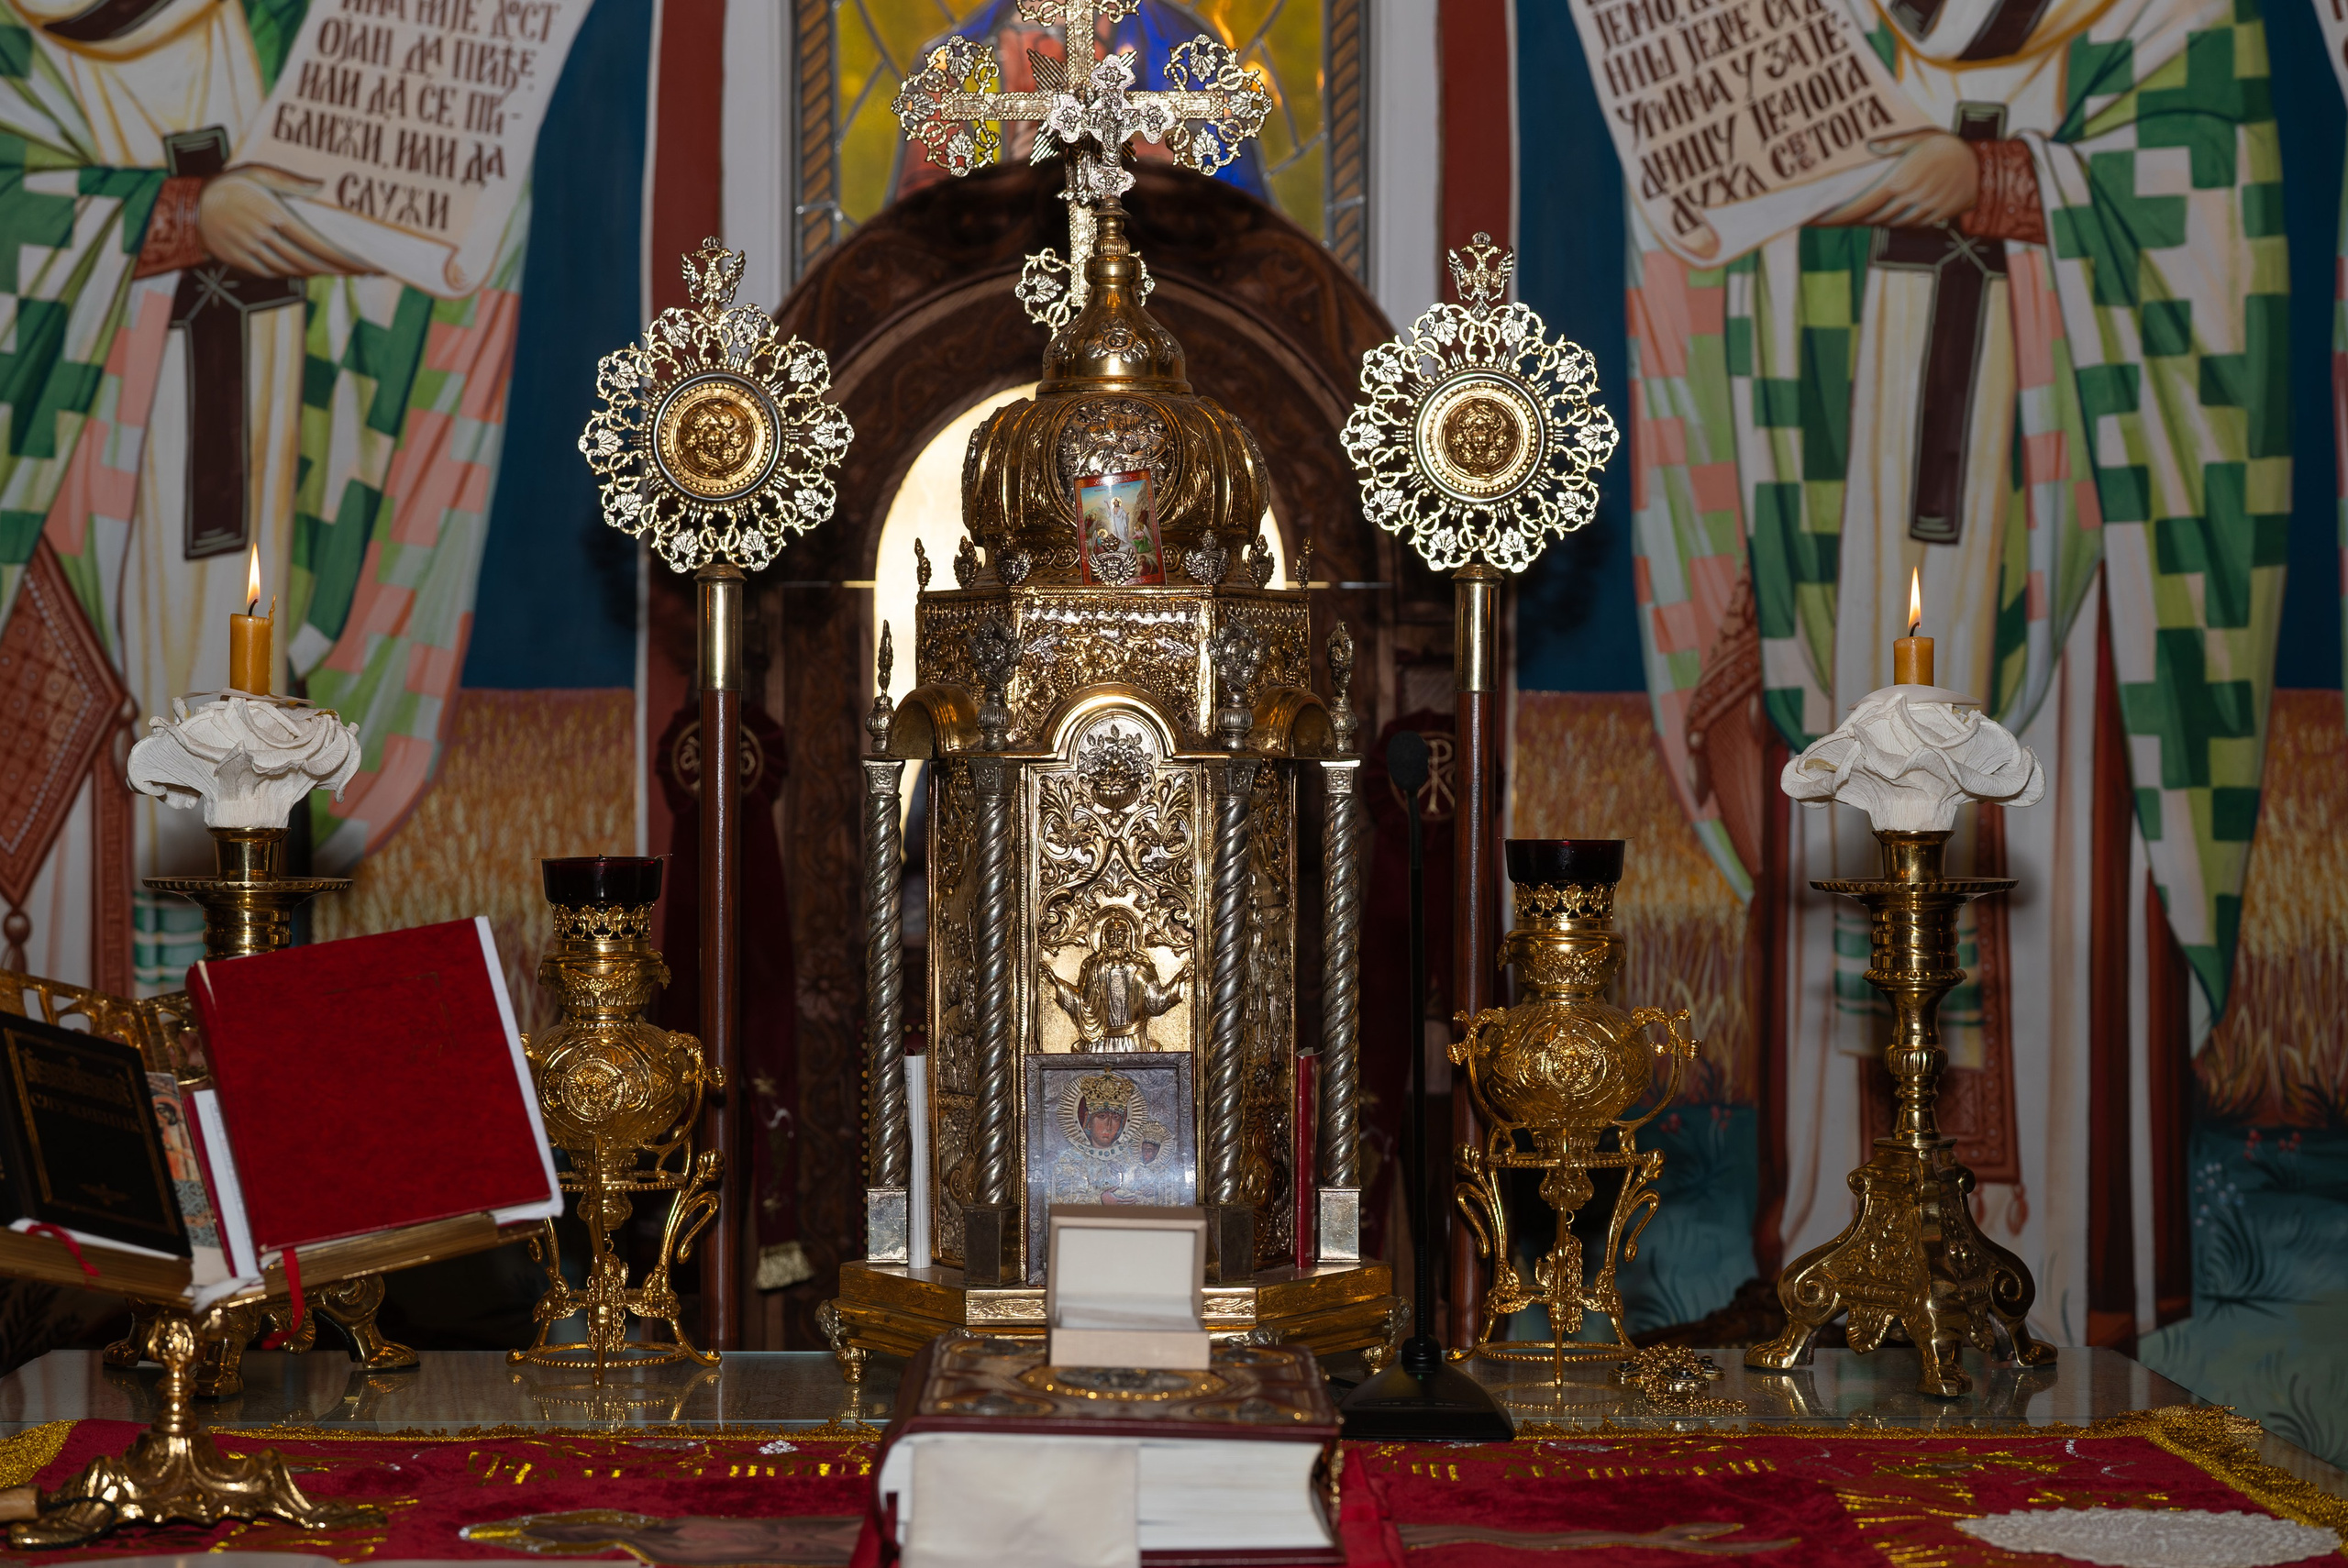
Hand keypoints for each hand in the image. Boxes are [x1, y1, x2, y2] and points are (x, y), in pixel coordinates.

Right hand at [198, 167, 366, 275]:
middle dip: (341, 267)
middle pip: (310, 260)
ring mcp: (250, 251)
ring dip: (321, 272)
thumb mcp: (257, 173)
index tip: (365, 261)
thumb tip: (321, 186)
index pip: (316, 242)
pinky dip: (297, 273)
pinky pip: (275, 272)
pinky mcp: (241, 261)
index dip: (343, 256)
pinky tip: (313, 269)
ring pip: (295, 269)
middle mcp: (262, 235)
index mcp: (271, 213)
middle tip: (365, 268)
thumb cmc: (228, 185)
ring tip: (345, 269)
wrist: (188, 206)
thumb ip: (290, 182)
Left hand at [1819, 132, 1978, 228]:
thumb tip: (1870, 147)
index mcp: (1901, 178)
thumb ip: (1894, 144)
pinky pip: (1905, 224)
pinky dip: (1890, 221)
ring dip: (1868, 220)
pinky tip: (1880, 215)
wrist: (1986, 168)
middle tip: (1826, 217)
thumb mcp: (1922, 137)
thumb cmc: (1950, 147)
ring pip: (1885, 222)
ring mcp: (1921, 210)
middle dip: (1847, 218)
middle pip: (1869, 216)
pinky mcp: (1932, 217)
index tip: (1816, 218)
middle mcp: (1909, 197)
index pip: (1861, 203)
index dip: (1837, 215)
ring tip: (1849, 216)